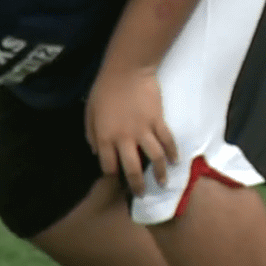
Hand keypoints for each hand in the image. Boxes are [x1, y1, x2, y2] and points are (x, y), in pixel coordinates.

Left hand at [85, 66, 177, 196]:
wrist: (127, 71)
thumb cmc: (104, 89)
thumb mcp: (89, 112)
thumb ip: (91, 134)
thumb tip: (95, 152)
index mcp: (104, 137)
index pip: (109, 165)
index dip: (113, 177)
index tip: (118, 183)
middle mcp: (124, 139)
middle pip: (133, 169)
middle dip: (137, 185)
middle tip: (141, 194)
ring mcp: (144, 131)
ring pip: (155, 158)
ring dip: (160, 173)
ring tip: (163, 183)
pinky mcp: (158, 122)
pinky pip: (168, 141)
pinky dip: (173, 153)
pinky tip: (175, 161)